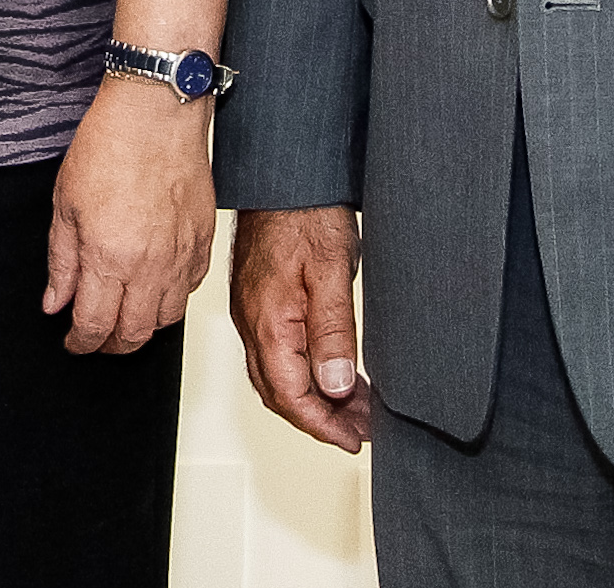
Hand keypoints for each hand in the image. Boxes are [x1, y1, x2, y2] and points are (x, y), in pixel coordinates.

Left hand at [42, 79, 214, 355]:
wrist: (156, 112)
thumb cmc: (109, 145)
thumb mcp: (65, 203)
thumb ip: (61, 260)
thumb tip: (55, 301)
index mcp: (108, 257)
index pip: (93, 325)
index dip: (79, 342)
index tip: (72, 342)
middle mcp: (149, 266)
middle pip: (132, 334)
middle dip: (109, 345)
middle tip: (94, 339)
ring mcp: (180, 256)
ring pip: (165, 320)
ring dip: (141, 328)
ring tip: (122, 318)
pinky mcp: (202, 242)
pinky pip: (190, 290)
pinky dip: (171, 300)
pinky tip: (154, 289)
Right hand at [230, 204, 371, 450]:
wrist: (284, 175)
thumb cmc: (305, 214)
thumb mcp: (332, 273)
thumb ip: (334, 334)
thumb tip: (336, 387)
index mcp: (269, 322)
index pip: (291, 396)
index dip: (323, 426)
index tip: (353, 439)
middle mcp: (252, 322)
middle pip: (279, 393)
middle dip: (320, 419)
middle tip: (361, 428)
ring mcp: (252, 313)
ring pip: (276, 375)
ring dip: (314, 398)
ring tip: (356, 405)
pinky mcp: (258, 301)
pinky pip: (276, 353)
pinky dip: (304, 373)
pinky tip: (332, 368)